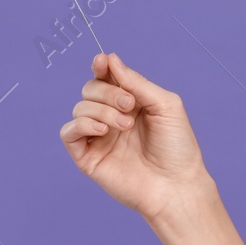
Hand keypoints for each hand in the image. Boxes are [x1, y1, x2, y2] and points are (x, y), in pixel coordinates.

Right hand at [59, 52, 210, 222]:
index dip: (101, 67)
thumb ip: (137, 82)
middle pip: (90, 89)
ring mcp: (99, 137)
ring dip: (101, 110)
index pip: (106, 78)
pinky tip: (103, 129)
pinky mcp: (87, 156)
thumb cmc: (177, 146)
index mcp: (131, 103)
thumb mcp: (165, 105)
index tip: (102, 61)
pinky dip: (82, 124)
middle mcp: (111, 117)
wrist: (176, 184)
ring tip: (125, 126)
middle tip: (129, 105)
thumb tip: (111, 60)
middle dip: (107, 92)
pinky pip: (68, 132)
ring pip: (80, 108)